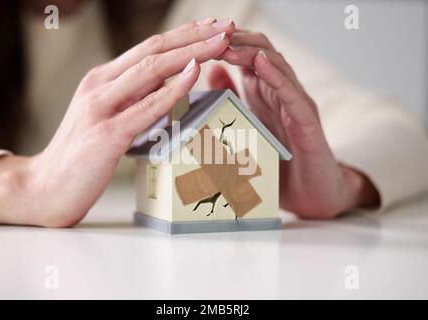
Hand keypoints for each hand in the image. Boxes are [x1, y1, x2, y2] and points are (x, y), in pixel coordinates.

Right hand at [0, 18, 234, 226]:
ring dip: (191, 52)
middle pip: (153, 50)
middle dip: (194, 35)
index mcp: (102, 80)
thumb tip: (166, 85)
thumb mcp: (108, 117)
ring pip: (151, 69)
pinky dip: (172, 88)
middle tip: (225, 26)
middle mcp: (100, 85)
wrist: (46, 188)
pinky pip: (146, 107)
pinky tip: (193, 72)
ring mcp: (101, 107)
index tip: (211, 27)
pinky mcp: (106, 134)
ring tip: (221, 42)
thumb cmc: (81, 156)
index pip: (148, 48)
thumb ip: (133, 99)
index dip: (182, 35)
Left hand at [207, 30, 379, 218]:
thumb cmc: (280, 164)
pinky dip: (276, 76)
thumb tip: (211, 72)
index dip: (223, 44)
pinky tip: (260, 63)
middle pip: (259, 52)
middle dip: (234, 41)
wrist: (313, 195)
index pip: (245, 56)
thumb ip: (233, 101)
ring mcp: (295, 104)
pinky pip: (291, 93)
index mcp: (264, 93)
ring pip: (276, 65)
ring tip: (226, 44)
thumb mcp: (248, 130)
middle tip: (208, 35)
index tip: (197, 38)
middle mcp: (280, 93)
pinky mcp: (307, 121)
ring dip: (250, 52)